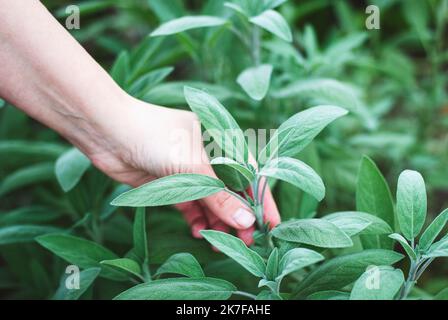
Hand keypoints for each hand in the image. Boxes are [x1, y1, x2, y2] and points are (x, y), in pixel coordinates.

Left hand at [86, 96, 280, 244]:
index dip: (262, 199)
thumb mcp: (193, 166)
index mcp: (221, 142)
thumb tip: (245, 220)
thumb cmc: (155, 136)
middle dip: (239, 217)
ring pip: (212, 203)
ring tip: (220, 243)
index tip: (271, 224)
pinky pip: (191, 207)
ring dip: (218, 223)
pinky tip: (199, 233)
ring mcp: (189, 172)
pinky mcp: (171, 185)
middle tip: (245, 241)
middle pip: (232, 192)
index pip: (251, 174)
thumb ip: (219, 196)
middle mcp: (208, 157)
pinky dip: (197, 220)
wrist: (107, 132)